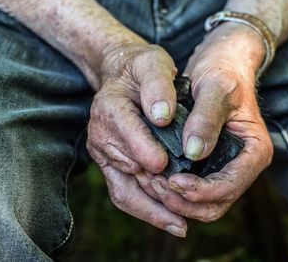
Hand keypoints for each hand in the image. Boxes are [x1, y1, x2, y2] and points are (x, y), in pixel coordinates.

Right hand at [86, 42, 187, 236]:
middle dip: (156, 189)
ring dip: (152, 209)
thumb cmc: (143, 69)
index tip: (166, 165)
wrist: (124, 75)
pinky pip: (125, 193)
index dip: (146, 150)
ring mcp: (104, 154)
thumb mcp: (153, 63)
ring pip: (126, 190)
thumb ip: (157, 86)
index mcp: (110, 107)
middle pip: (128, 169)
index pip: (126, 133)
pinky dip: (146, 209)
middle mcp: (101, 134)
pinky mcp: (112, 166)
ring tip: (180, 224)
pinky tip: (170, 220)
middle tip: (186, 207)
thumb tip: (162, 117)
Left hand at [151, 23, 273, 221]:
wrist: (222, 64)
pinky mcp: (209, 166)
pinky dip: (173, 192)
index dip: (201, 190)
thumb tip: (194, 153)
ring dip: (176, 200)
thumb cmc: (223, 71)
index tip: (173, 180)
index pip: (231, 185)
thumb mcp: (215, 87)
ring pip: (203, 204)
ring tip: (151, 183)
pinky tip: (154, 178)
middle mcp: (242, 165)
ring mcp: (226, 168)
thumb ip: (206, 118)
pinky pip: (193, 191)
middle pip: (216, 204)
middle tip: (155, 185)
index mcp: (254, 150)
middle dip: (185, 201)